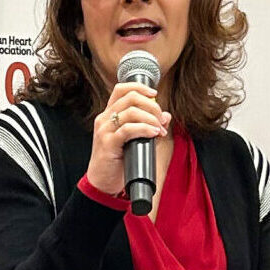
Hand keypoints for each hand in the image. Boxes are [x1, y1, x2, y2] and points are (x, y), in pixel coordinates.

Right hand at [85, 82, 168, 196]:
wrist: (102, 181)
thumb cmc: (117, 160)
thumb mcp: (134, 139)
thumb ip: (148, 125)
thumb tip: (166, 115)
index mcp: (109, 114)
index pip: (121, 89)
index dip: (140, 87)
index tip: (155, 94)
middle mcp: (104, 119)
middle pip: (130, 98)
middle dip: (152, 105)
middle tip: (161, 119)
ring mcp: (104, 130)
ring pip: (131, 112)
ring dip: (151, 119)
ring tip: (159, 130)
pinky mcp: (108, 143)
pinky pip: (128, 129)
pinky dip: (145, 129)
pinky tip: (154, 133)